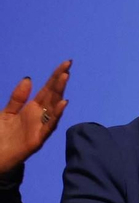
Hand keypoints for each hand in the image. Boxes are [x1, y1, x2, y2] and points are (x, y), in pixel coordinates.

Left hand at [0, 59, 70, 175]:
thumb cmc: (1, 137)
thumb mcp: (6, 113)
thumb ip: (18, 97)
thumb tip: (29, 79)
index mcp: (32, 109)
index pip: (47, 89)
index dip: (55, 76)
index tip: (66, 63)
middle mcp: (40, 117)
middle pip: (52, 95)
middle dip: (60, 81)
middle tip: (68, 65)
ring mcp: (40, 128)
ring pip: (53, 108)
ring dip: (60, 93)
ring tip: (65, 78)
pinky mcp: (37, 140)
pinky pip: (49, 126)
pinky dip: (57, 115)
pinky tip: (62, 103)